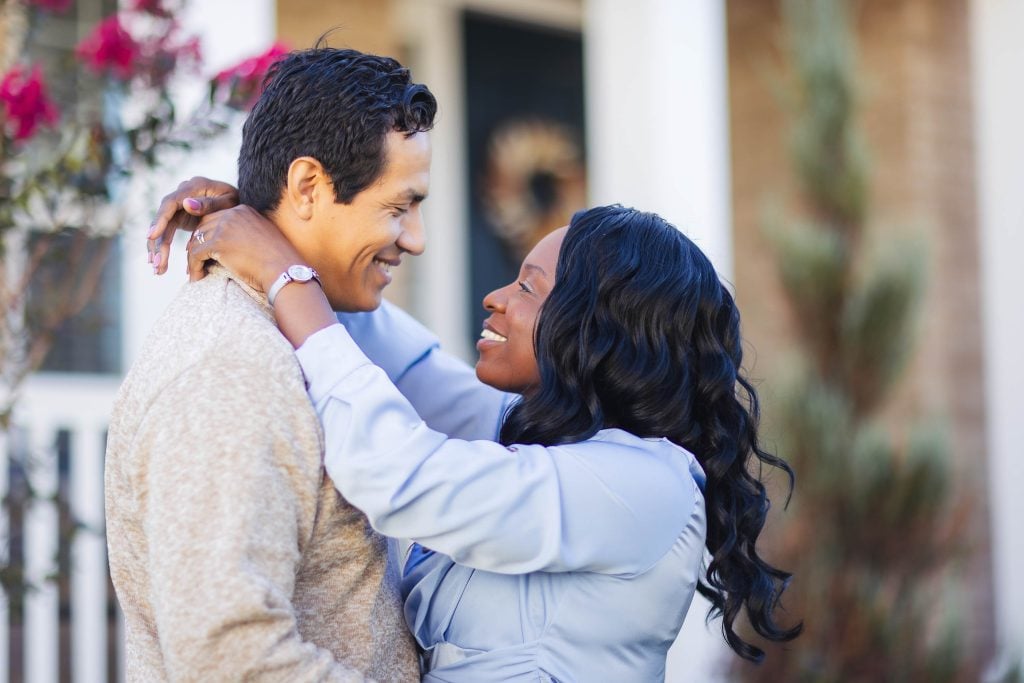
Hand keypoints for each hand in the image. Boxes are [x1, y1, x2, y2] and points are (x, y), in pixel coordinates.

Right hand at [147, 177, 238, 274]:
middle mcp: (182, 194)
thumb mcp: (229, 202)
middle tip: (156, 262)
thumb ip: (210, 204)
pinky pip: (166, 232)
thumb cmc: (237, 201)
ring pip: (162, 228)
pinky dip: (163, 247)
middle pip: (163, 218)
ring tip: (157, 269)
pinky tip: (161, 263)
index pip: (170, 203)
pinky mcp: (179, 216)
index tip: (152, 236)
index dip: (160, 219)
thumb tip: (186, 204)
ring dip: (158, 248)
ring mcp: (179, 205)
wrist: (239, 203)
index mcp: (194, 186)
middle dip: (158, 241)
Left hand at [185, 205, 302, 292]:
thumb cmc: (278, 261)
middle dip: (196, 244)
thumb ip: (245, 234)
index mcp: (244, 210)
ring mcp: (225, 226)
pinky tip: (197, 277)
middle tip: (195, 261)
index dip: (207, 234)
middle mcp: (233, 213)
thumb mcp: (262, 238)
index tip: (204, 249)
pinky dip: (193, 267)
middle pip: (202, 226)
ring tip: (195, 272)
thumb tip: (230, 245)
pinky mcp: (219, 243)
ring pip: (196, 240)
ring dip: (193, 258)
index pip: (216, 218)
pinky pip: (196, 254)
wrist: (285, 270)